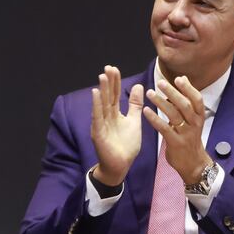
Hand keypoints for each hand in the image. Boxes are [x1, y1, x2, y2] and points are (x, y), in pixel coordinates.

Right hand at [90, 65, 143, 185]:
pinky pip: (97, 117)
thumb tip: (138, 86)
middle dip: (108, 82)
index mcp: (114, 114)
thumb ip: (135, 105)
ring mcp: (101, 124)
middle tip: (108, 67)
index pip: (114, 94)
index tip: (114, 69)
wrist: (120, 166)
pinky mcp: (98, 133)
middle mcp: (106, 117)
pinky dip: (96, 105)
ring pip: (102, 104)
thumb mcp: (134, 121)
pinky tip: (95, 94)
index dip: (115, 82)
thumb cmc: (126, 145)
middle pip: (107, 96)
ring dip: (101, 90)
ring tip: (102, 76)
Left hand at [142, 76, 212, 183]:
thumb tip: (182, 79)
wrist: (193, 164)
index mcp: (199, 117)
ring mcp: (185, 134)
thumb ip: (186, 101)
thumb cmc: (190, 138)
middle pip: (185, 105)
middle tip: (160, 83)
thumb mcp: (193, 120)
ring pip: (174, 115)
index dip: (188, 88)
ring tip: (150, 93)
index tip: (178, 79)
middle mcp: (194, 124)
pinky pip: (164, 128)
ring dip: (161, 103)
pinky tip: (146, 111)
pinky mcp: (176, 143)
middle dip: (172, 92)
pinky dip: (155, 119)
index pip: (197, 99)